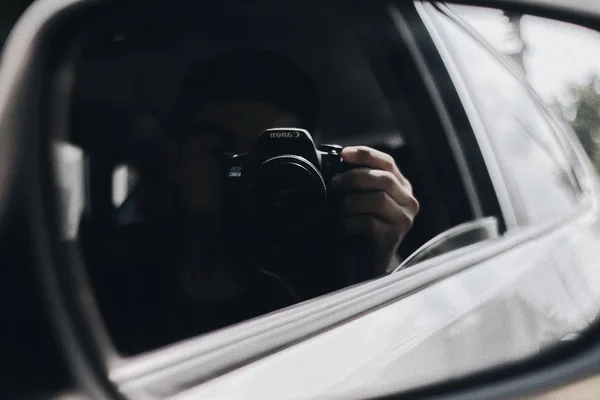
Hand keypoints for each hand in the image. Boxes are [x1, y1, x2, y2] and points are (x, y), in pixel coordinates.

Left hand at [331, 146, 418, 280]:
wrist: (361, 264)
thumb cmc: (357, 229)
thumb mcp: (359, 200)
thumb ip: (356, 182)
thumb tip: (335, 161)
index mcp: (401, 187)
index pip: (387, 162)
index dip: (366, 154)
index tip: (344, 153)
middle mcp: (408, 202)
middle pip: (384, 179)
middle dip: (354, 178)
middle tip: (334, 183)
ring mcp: (403, 221)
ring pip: (378, 200)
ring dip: (350, 202)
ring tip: (335, 209)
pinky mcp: (393, 238)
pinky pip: (369, 223)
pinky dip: (348, 223)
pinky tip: (339, 227)